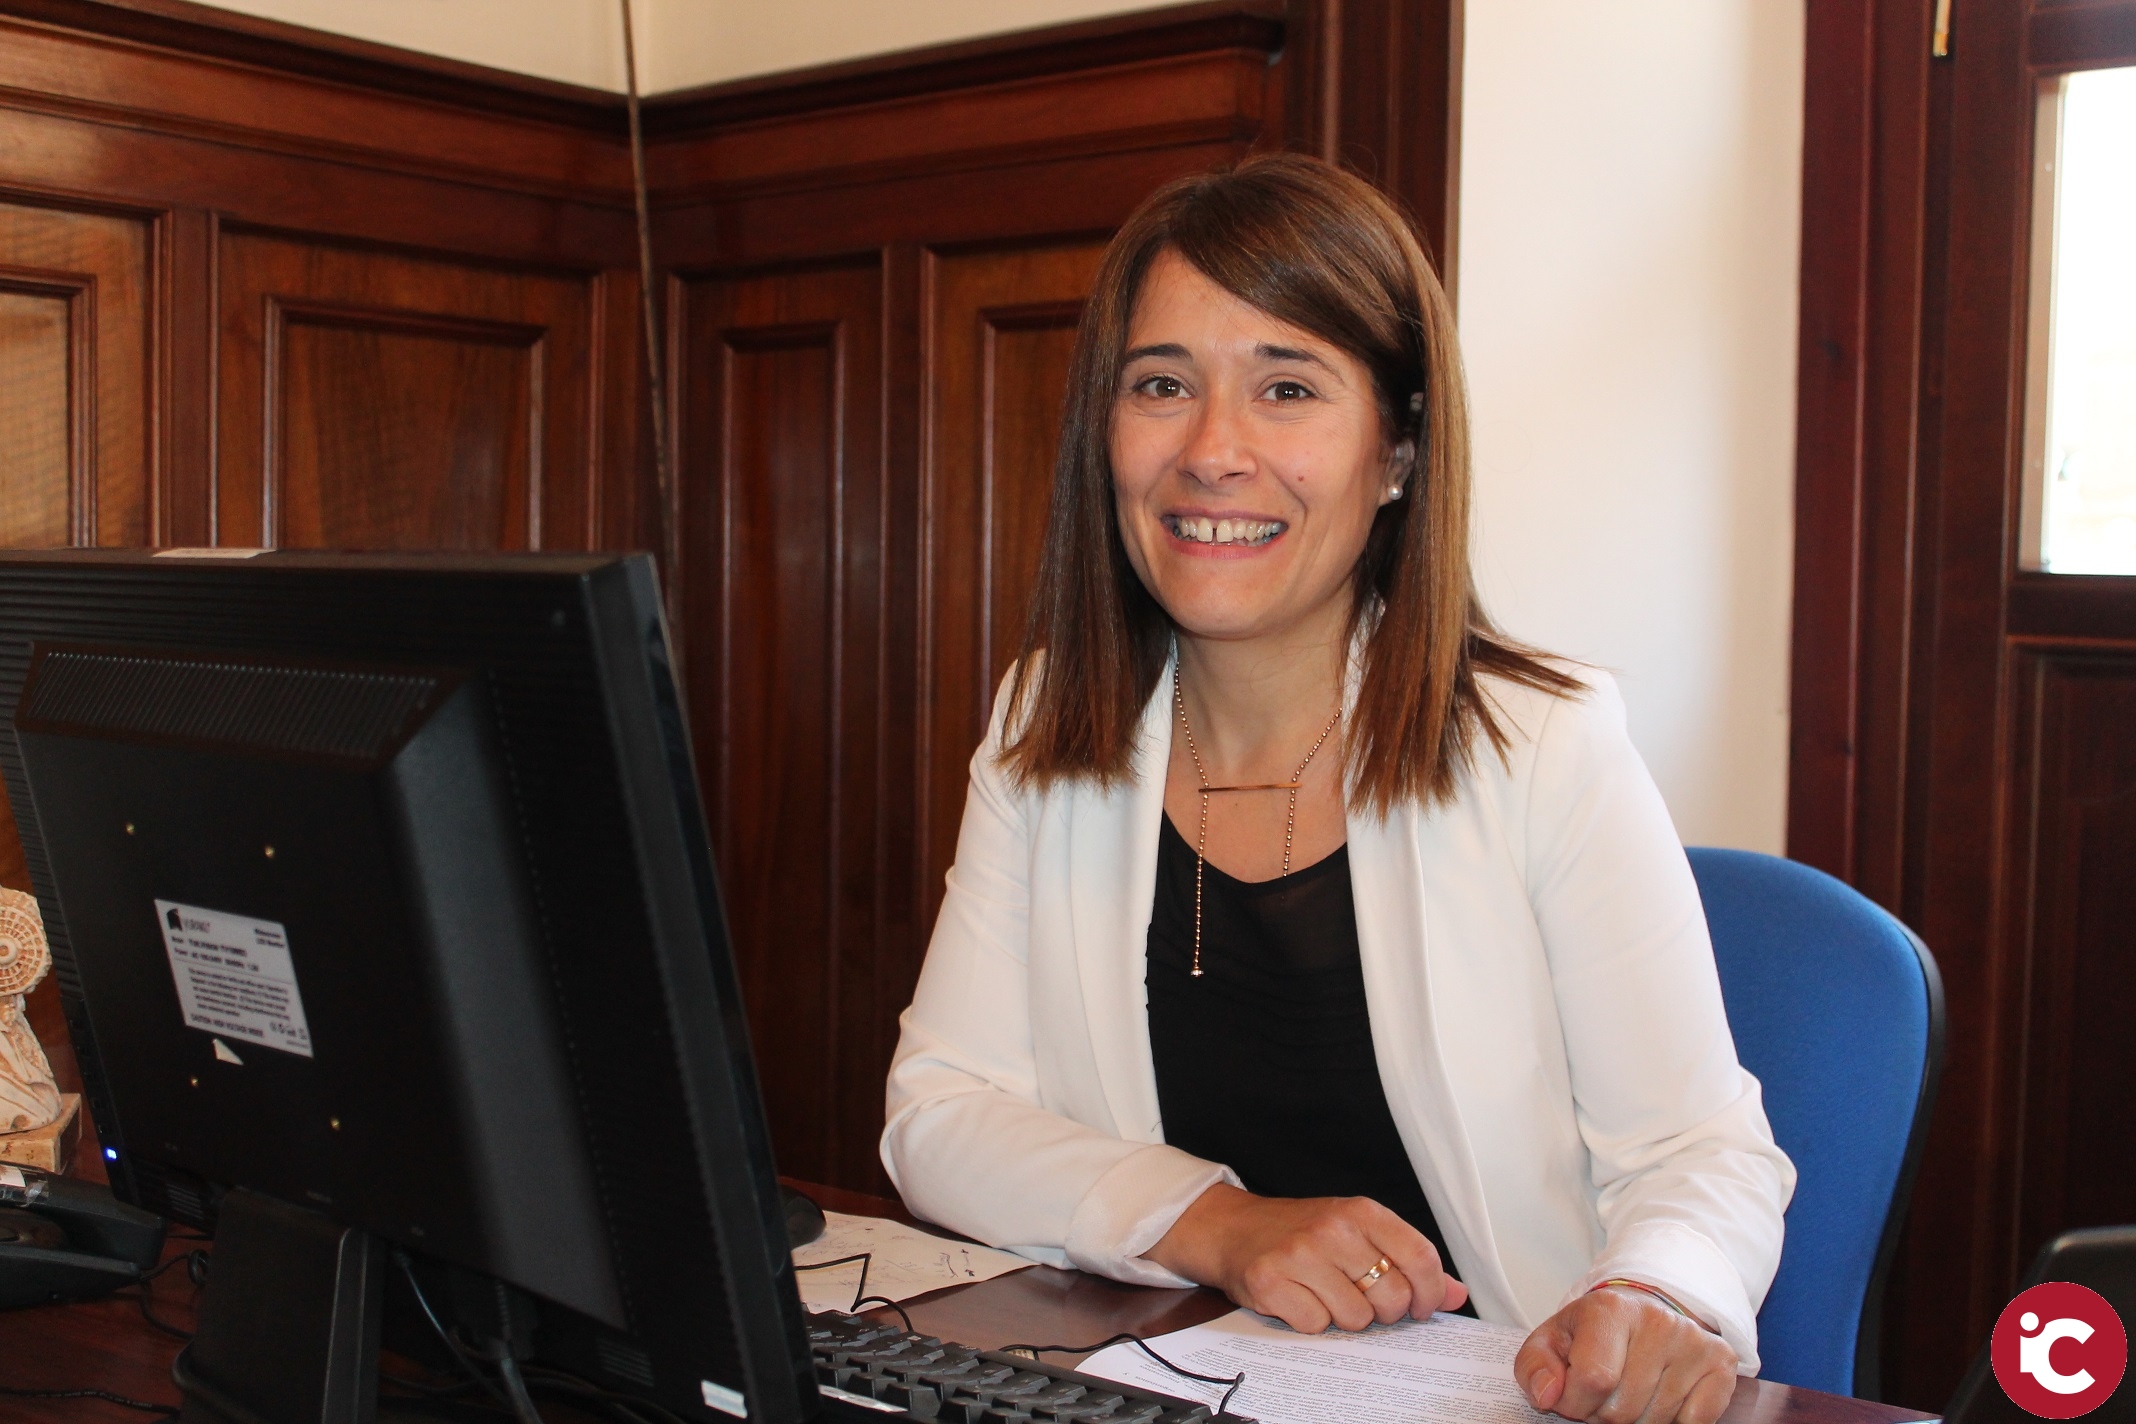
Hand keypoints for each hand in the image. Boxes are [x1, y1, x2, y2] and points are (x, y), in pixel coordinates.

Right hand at [1143, 1183, 1468, 1332]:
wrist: (1233, 1228)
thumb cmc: (1300, 1232)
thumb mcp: (1357, 1232)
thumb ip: (1408, 1261)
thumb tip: (1453, 1293)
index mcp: (1361, 1212)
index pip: (1421, 1258)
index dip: (1429, 1293)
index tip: (1420, 1306)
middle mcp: (1333, 1229)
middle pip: (1393, 1296)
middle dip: (1383, 1310)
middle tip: (1360, 1297)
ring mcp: (1300, 1255)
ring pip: (1356, 1318)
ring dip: (1343, 1317)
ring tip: (1324, 1293)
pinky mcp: (1271, 1282)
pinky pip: (1316, 1326)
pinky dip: (1310, 1322)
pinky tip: (1299, 1299)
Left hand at [1514, 1284, 1737, 1423]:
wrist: (1642, 1311)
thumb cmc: (1593, 1332)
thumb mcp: (1552, 1341)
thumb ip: (1534, 1368)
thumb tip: (1547, 1396)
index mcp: (1610, 1309)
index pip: (1592, 1379)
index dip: (1575, 1403)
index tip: (1573, 1395)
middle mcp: (1658, 1321)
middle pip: (1623, 1408)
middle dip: (1603, 1414)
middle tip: (1604, 1392)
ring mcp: (1694, 1341)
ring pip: (1655, 1420)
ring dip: (1636, 1419)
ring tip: (1629, 1390)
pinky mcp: (1721, 1363)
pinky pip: (1694, 1423)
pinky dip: (1672, 1422)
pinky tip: (1660, 1396)